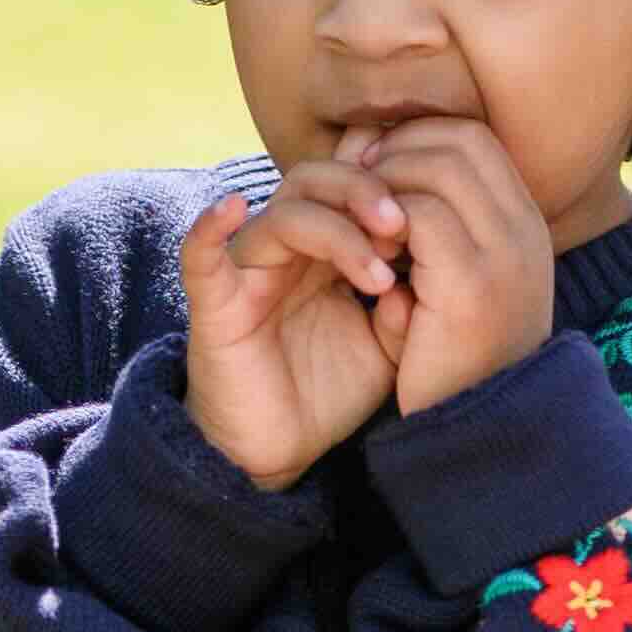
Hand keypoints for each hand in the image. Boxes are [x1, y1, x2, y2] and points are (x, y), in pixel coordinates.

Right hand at [181, 162, 409, 488]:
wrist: (279, 451)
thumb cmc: (329, 393)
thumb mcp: (389, 349)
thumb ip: (410, 308)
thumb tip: (426, 264)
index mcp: (328, 249)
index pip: (352, 184)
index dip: (391, 186)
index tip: (433, 217)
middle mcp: (286, 249)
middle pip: (316, 180)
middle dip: (364, 192)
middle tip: (404, 224)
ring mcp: (248, 271)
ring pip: (283, 215)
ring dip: (336, 231)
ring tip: (379, 274)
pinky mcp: (214, 303)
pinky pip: (199, 255)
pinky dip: (209, 227)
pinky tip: (232, 208)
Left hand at [357, 117, 554, 411]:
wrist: (475, 437)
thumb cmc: (453, 365)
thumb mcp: (454, 288)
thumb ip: (438, 233)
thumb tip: (385, 171)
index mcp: (526, 228)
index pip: (475, 140)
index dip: (418, 137)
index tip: (374, 167)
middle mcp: (527, 232)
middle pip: (460, 140)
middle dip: (397, 148)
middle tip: (353, 181)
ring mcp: (507, 254)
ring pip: (437, 166)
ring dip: (385, 182)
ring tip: (357, 217)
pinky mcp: (472, 283)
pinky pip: (418, 214)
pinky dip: (380, 221)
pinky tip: (362, 252)